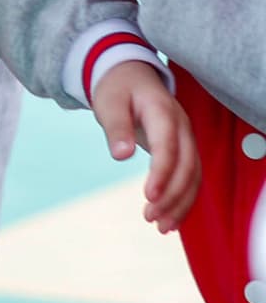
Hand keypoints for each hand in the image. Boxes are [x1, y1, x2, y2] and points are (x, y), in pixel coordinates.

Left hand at [89, 59, 198, 232]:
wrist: (130, 75)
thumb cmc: (117, 88)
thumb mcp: (109, 101)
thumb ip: (116, 127)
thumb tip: (120, 155)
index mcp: (163, 112)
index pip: (168, 147)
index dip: (162, 174)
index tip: (150, 197)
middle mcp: (182, 127)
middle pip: (188, 166)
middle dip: (173, 196)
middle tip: (151, 219)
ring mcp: (186, 139)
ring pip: (194, 176)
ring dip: (181, 204)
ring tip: (160, 227)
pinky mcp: (183, 149)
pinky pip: (190, 177)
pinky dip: (183, 199)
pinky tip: (170, 220)